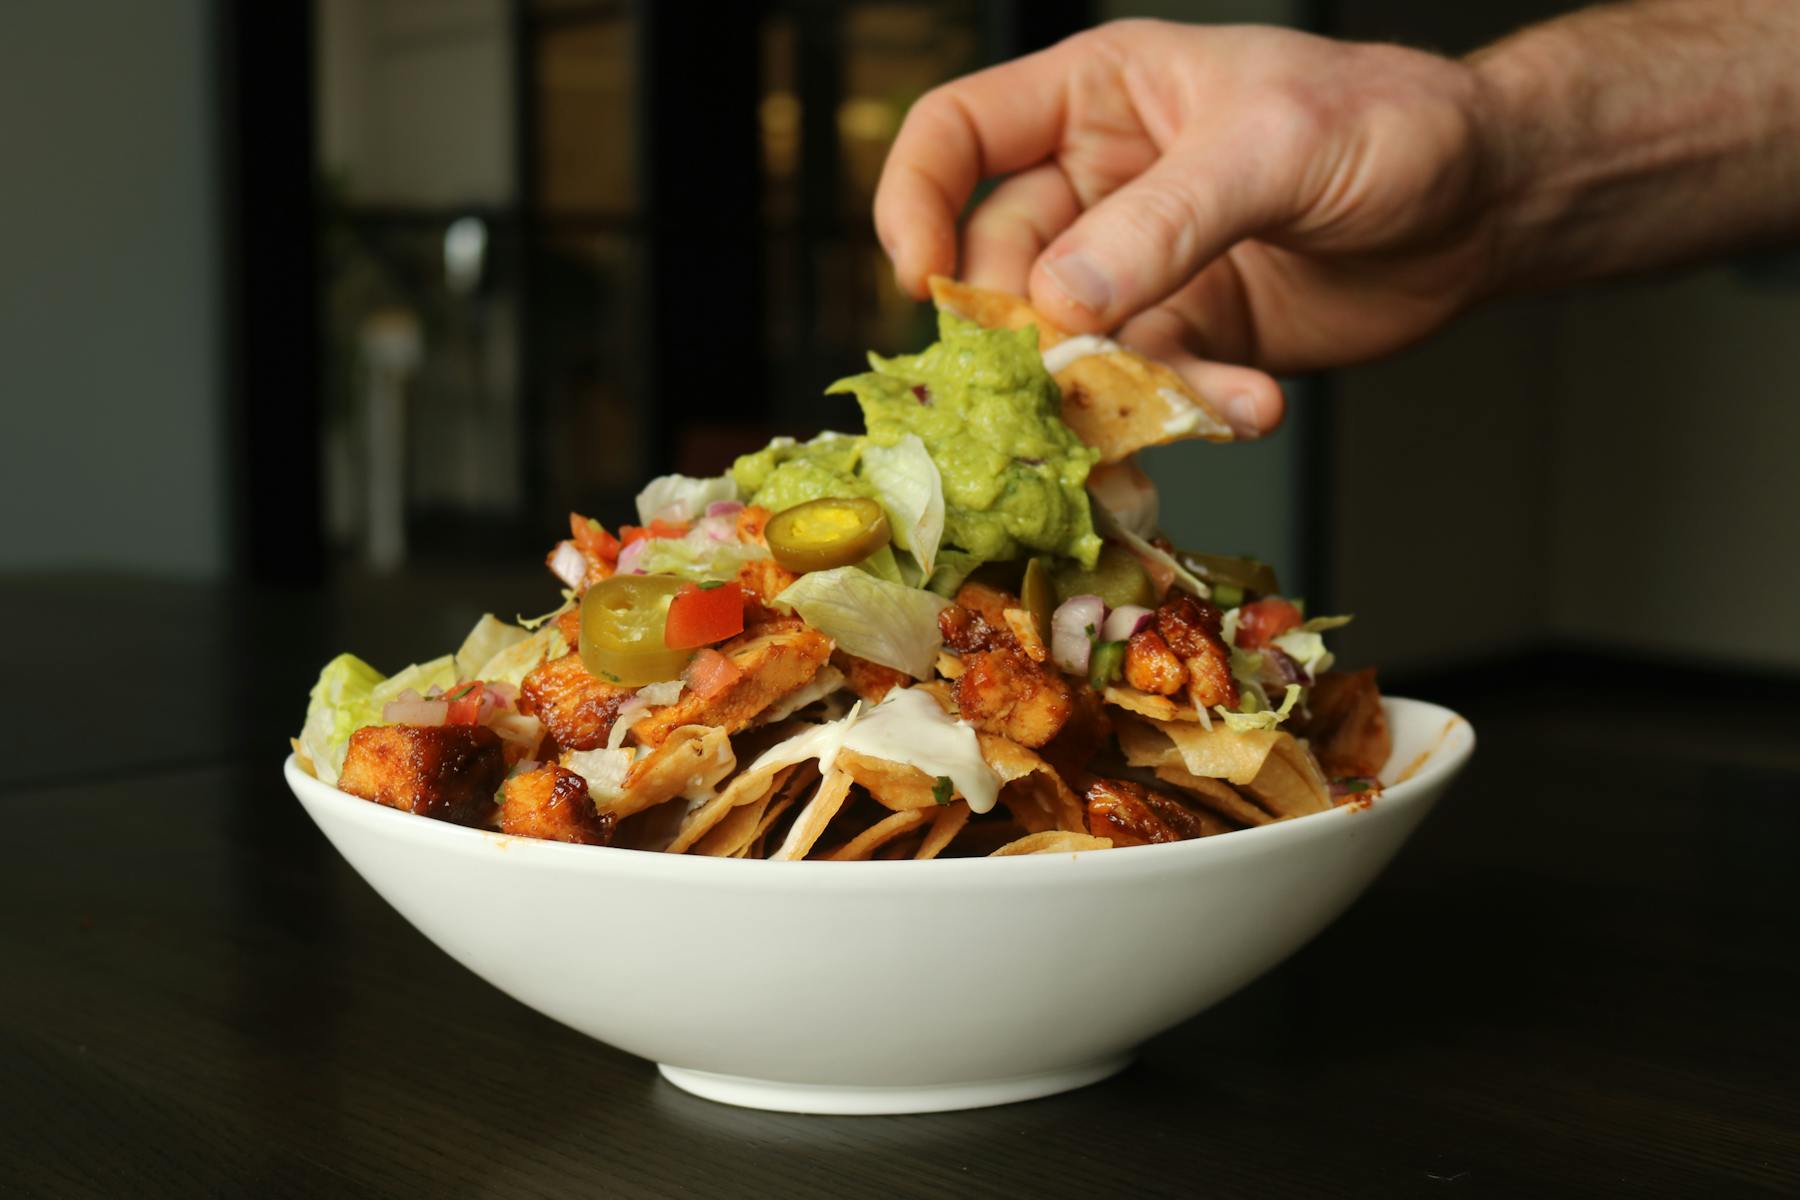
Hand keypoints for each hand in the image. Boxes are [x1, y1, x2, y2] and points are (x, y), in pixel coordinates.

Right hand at [874, 20, 1503, 436]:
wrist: (1489, 204)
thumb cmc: (1390, 125)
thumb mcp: (1273, 148)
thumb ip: (1165, 222)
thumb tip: (1057, 302)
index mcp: (1095, 97)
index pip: (957, 135)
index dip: (917, 200)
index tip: (920, 276)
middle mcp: (1099, 186)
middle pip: (999, 266)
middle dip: (1029, 328)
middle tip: (1075, 370)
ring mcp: (1139, 271)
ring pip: (1069, 348)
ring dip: (1118, 387)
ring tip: (1211, 391)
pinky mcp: (1185, 341)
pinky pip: (1143, 391)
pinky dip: (1184, 412)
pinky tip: (1251, 404)